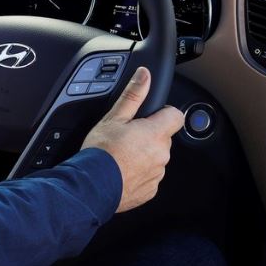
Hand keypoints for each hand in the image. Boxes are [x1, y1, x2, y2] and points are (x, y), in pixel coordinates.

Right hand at [81, 67, 183, 212]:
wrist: (90, 188)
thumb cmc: (101, 153)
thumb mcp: (114, 117)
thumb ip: (133, 94)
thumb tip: (144, 75)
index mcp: (156, 133)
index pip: (176, 116)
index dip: (164, 113)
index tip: (150, 116)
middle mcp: (161, 154)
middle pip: (164, 137)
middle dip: (150, 135)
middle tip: (128, 137)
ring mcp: (157, 173)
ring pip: (157, 157)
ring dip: (145, 154)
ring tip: (123, 155)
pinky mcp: (150, 190)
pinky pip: (150, 176)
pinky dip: (140, 172)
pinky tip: (123, 170)